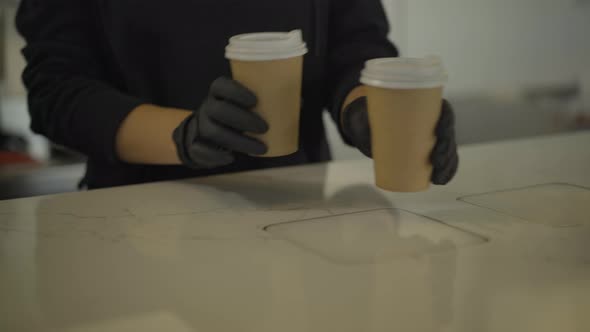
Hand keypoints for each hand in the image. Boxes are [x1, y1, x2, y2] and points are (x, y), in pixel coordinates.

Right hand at [173, 77, 267, 168]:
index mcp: (218, 92)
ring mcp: (200, 126)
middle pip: (219, 110)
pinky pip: (201, 150)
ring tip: (261, 148)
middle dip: (242, 119)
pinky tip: (231, 158)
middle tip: (265, 128)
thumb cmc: (234, 115)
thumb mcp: (246, 106)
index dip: (236, 91)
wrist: (204, 134)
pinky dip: (216, 155)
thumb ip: (268, 103)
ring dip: (238, 141)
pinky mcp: (196, 145)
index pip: (221, 85)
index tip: (255, 100)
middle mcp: (207, 106)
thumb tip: (299, 103)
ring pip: (213, 131)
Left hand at [342, 97, 458, 184]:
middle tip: (437, 163)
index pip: (444, 114)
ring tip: (439, 177)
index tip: (440, 137)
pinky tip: (441, 180)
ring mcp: (431, 135)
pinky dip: (444, 170)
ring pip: (448, 149)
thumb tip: (360, 122)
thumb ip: (368, 117)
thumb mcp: (370, 114)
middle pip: (448, 134)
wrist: (368, 121)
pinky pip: (441, 159)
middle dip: (447, 150)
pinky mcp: (426, 150)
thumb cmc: (371, 114)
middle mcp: (432, 119)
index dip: (447, 126)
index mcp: (424, 105)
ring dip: (448, 165)